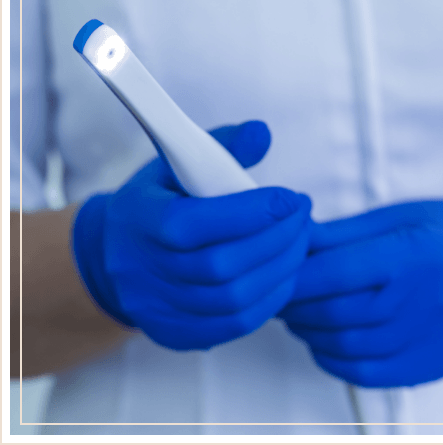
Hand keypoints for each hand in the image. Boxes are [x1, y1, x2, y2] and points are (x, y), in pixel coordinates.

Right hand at [72, 121, 311, 349]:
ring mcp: (158, 308)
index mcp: (141, 220)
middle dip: (277, 239)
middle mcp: (144, 271)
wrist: (115, 254)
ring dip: (280, 270)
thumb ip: (222, 146)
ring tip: (300, 242)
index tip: (291, 198)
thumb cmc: (156, 202)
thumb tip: (262, 133)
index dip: (252, 212)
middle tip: (303, 217)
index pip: (197, 223)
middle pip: (222, 266)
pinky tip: (284, 274)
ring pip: (234, 299)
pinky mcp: (175, 333)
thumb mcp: (176, 163)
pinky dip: (270, 300)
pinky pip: (234, 325)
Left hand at [279, 198, 442, 386]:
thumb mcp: (393, 216)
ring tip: (297, 318)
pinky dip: (335, 362)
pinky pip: (371, 375)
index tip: (276, 277)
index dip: (295, 278)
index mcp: (413, 252)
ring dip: (309, 334)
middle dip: (295, 308)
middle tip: (279, 298)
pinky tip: (323, 344)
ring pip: (348, 347)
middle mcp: (426, 298)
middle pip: (337, 313)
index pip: (336, 272)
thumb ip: (339, 234)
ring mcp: (433, 337)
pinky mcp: (435, 363)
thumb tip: (293, 241)